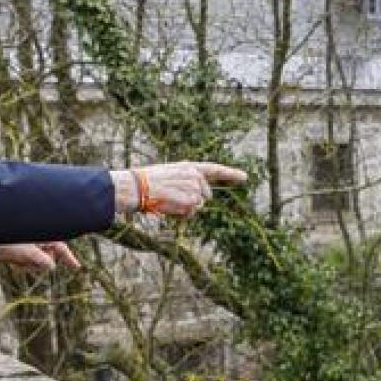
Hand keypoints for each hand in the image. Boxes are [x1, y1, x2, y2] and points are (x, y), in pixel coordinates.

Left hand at [0, 242, 79, 270]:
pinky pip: (27, 265)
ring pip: (37, 265)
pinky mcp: (21, 254)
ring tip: (17, 260)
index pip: (61, 248)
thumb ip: (42, 260)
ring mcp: (29, 248)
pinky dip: (21, 266)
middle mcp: (38, 242)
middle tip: (29, 261)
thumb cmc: (9, 240)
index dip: (69, 258)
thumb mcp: (28, 251)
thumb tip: (51, 267)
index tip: (77, 267)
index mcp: (43, 236)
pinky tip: (12, 262)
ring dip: (28, 266)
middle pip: (49, 259)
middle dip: (39, 264)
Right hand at [114, 162, 248, 217]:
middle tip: (173, 201)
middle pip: (205, 196)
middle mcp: (194, 174)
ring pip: (198, 206)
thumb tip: (200, 201)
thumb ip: (186, 185)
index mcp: (188, 166)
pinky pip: (192, 212)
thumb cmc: (146, 185)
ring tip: (168, 202)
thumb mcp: (168, 178)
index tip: (245, 177)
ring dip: (185, 210)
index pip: (214, 169)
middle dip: (194, 203)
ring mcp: (193, 186)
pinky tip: (169, 207)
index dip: (230, 174)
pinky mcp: (191, 198)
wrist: (135, 187)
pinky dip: (182, 214)